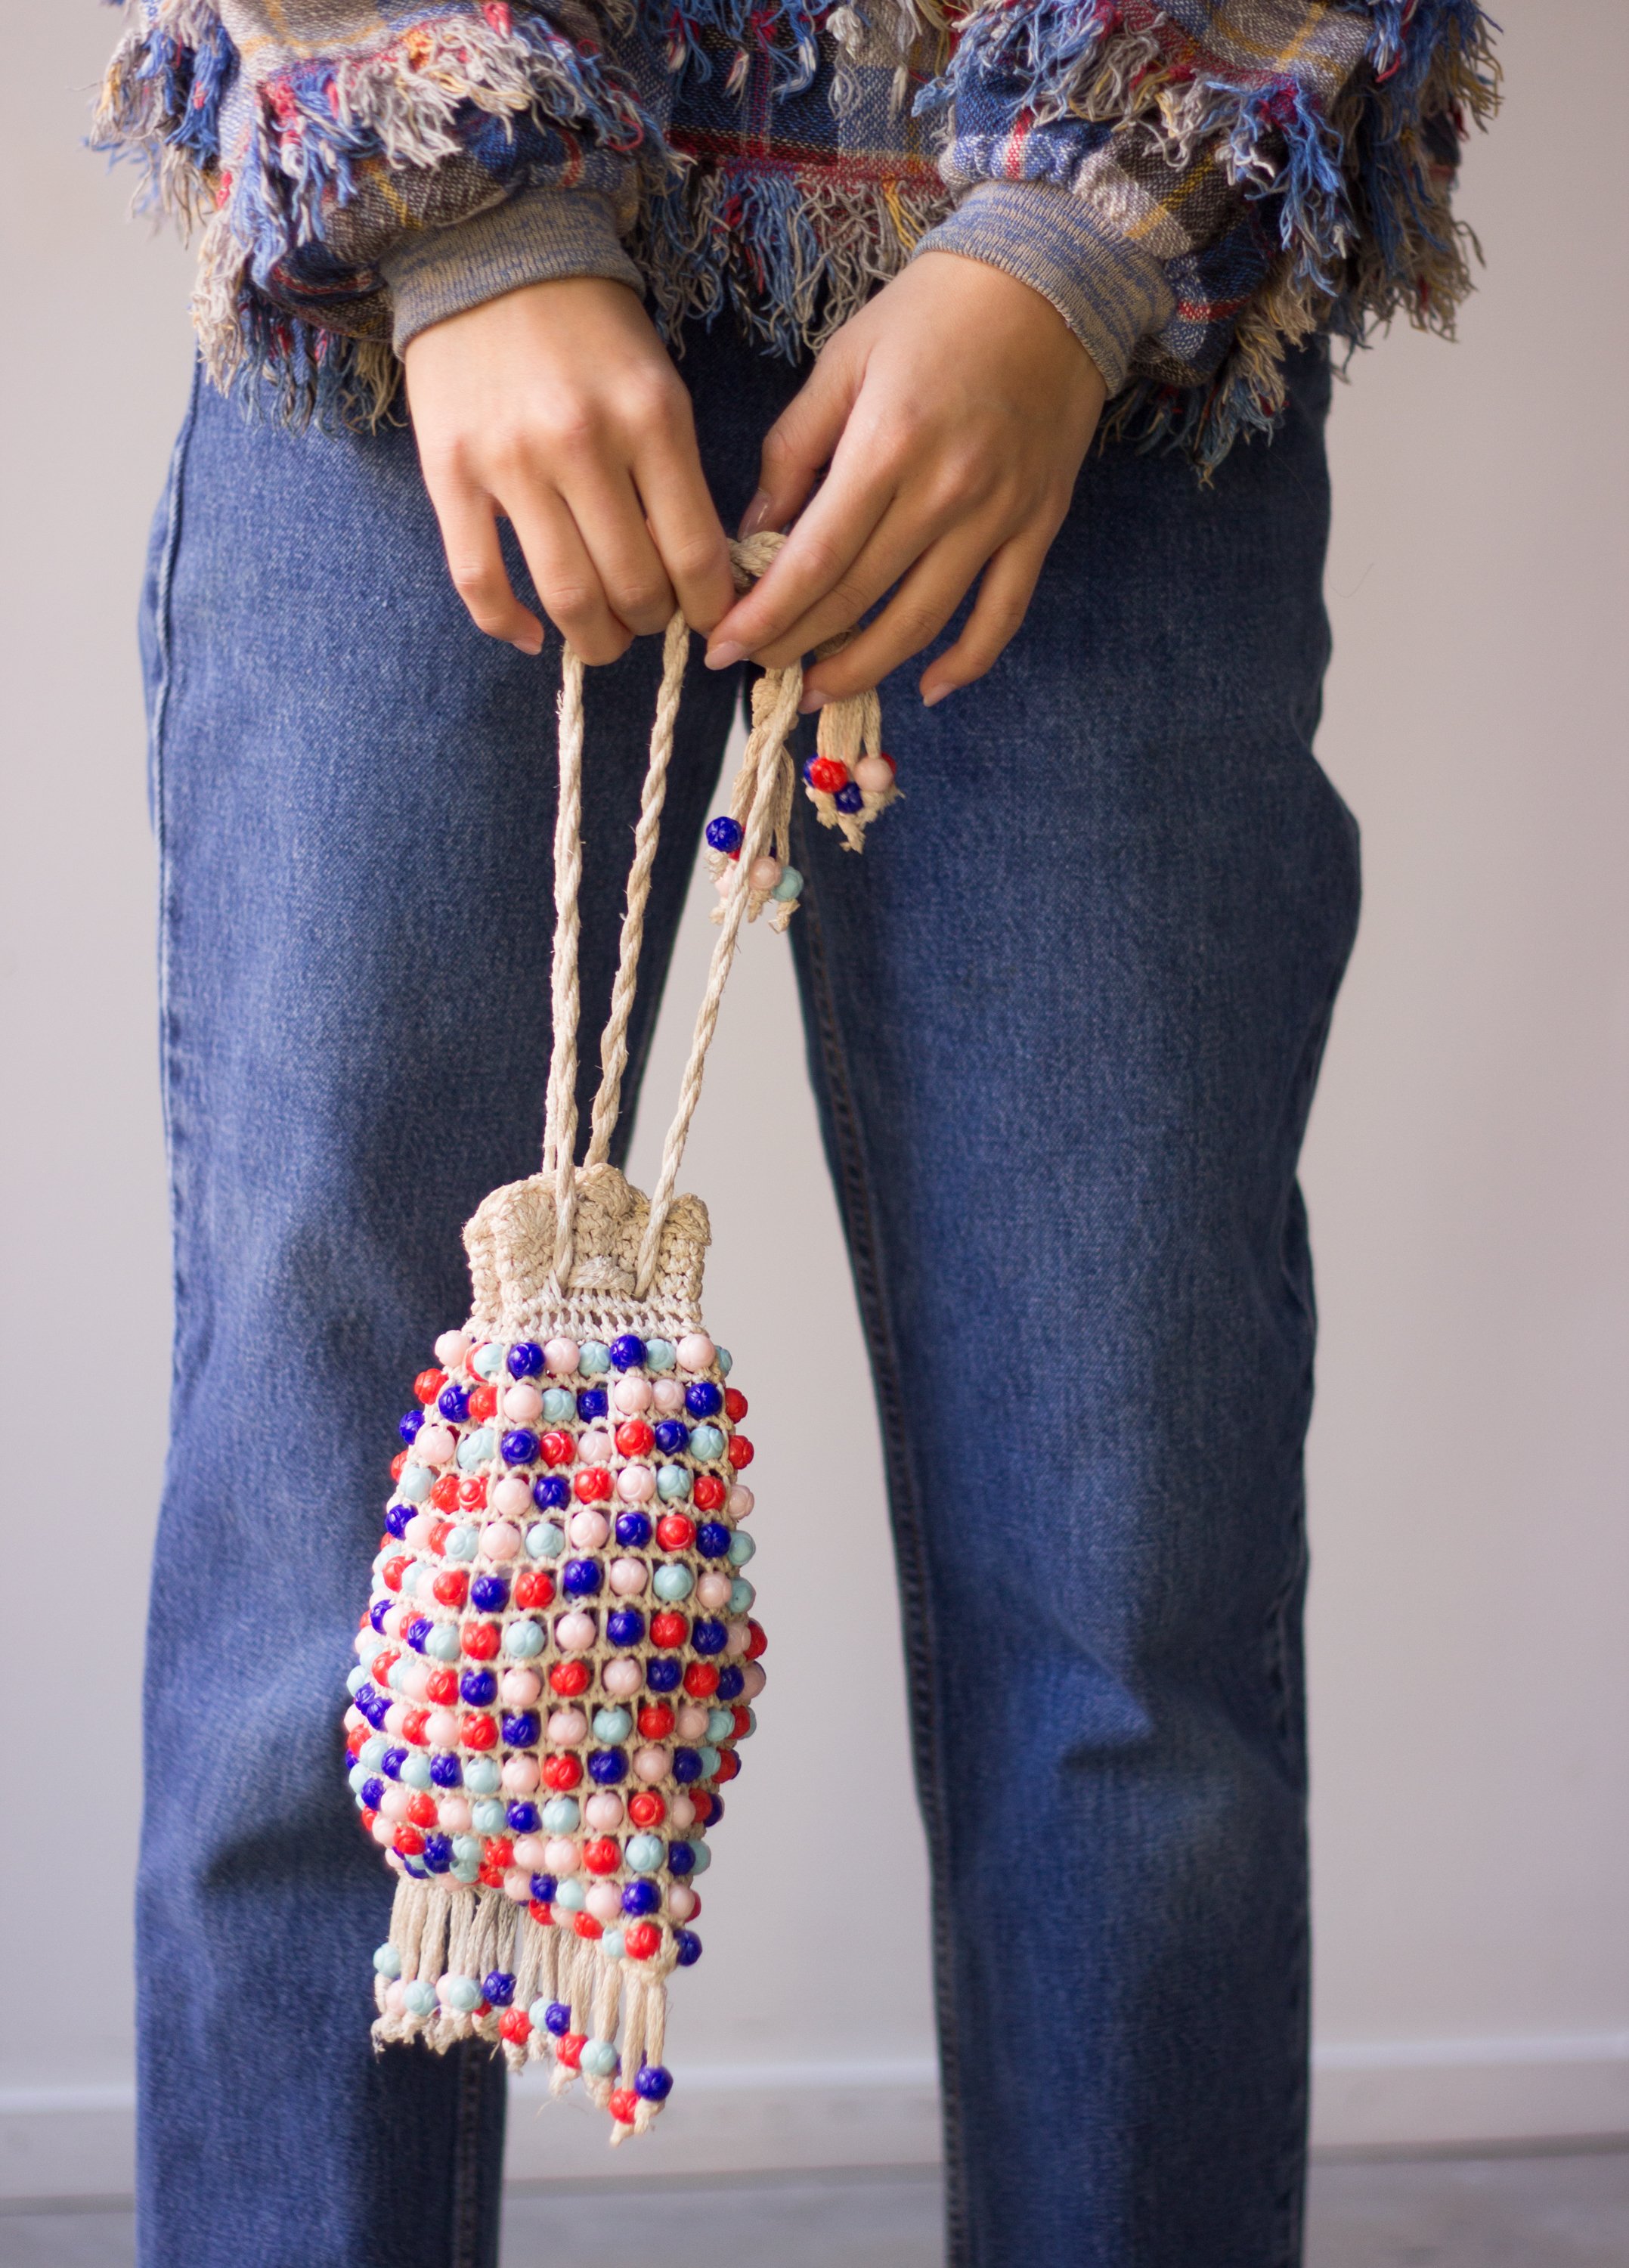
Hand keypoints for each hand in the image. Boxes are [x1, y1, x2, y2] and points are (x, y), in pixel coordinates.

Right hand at [403, 277, 735, 662]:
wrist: (488, 253)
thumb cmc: (588, 330)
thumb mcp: (658, 387)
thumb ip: (674, 476)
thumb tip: (695, 577)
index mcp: (651, 418)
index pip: (696, 554)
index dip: (711, 609)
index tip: (710, 622)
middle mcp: (583, 442)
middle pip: (634, 587)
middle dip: (651, 623)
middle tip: (648, 617)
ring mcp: (511, 460)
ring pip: (567, 597)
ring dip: (594, 638)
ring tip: (602, 635)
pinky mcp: (450, 472)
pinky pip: (480, 581)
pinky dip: (509, 626)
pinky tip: (533, 635)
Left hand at [705, 252, 1106, 705]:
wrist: (1051, 280)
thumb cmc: (934, 313)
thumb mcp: (843, 360)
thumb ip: (794, 449)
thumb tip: (756, 532)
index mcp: (886, 447)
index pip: (814, 558)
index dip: (765, 615)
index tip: (725, 650)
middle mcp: (944, 493)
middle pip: (858, 599)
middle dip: (798, 645)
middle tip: (759, 668)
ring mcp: (997, 516)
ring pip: (922, 622)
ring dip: (864, 669)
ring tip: (819, 691)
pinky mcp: (1038, 525)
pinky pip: (1002, 614)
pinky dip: (966, 662)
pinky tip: (926, 688)